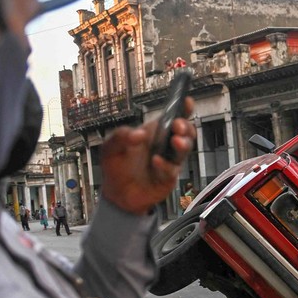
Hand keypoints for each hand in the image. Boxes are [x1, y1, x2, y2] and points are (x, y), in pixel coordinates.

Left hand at [100, 98, 196, 214]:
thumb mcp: (110, 148)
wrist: (117, 195)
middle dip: (186, 126)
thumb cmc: (116, 167)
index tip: (187, 102)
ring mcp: (169, 161)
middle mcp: (164, 145)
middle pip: (186, 132)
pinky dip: (165, 165)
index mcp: (153, 133)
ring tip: (175, 141)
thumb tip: (139, 134)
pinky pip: (172, 169)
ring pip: (185, 148)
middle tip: (177, 126)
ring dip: (183, 143)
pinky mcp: (169, 177)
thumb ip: (120, 136)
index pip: (172, 117)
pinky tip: (156, 162)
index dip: (182, 109)